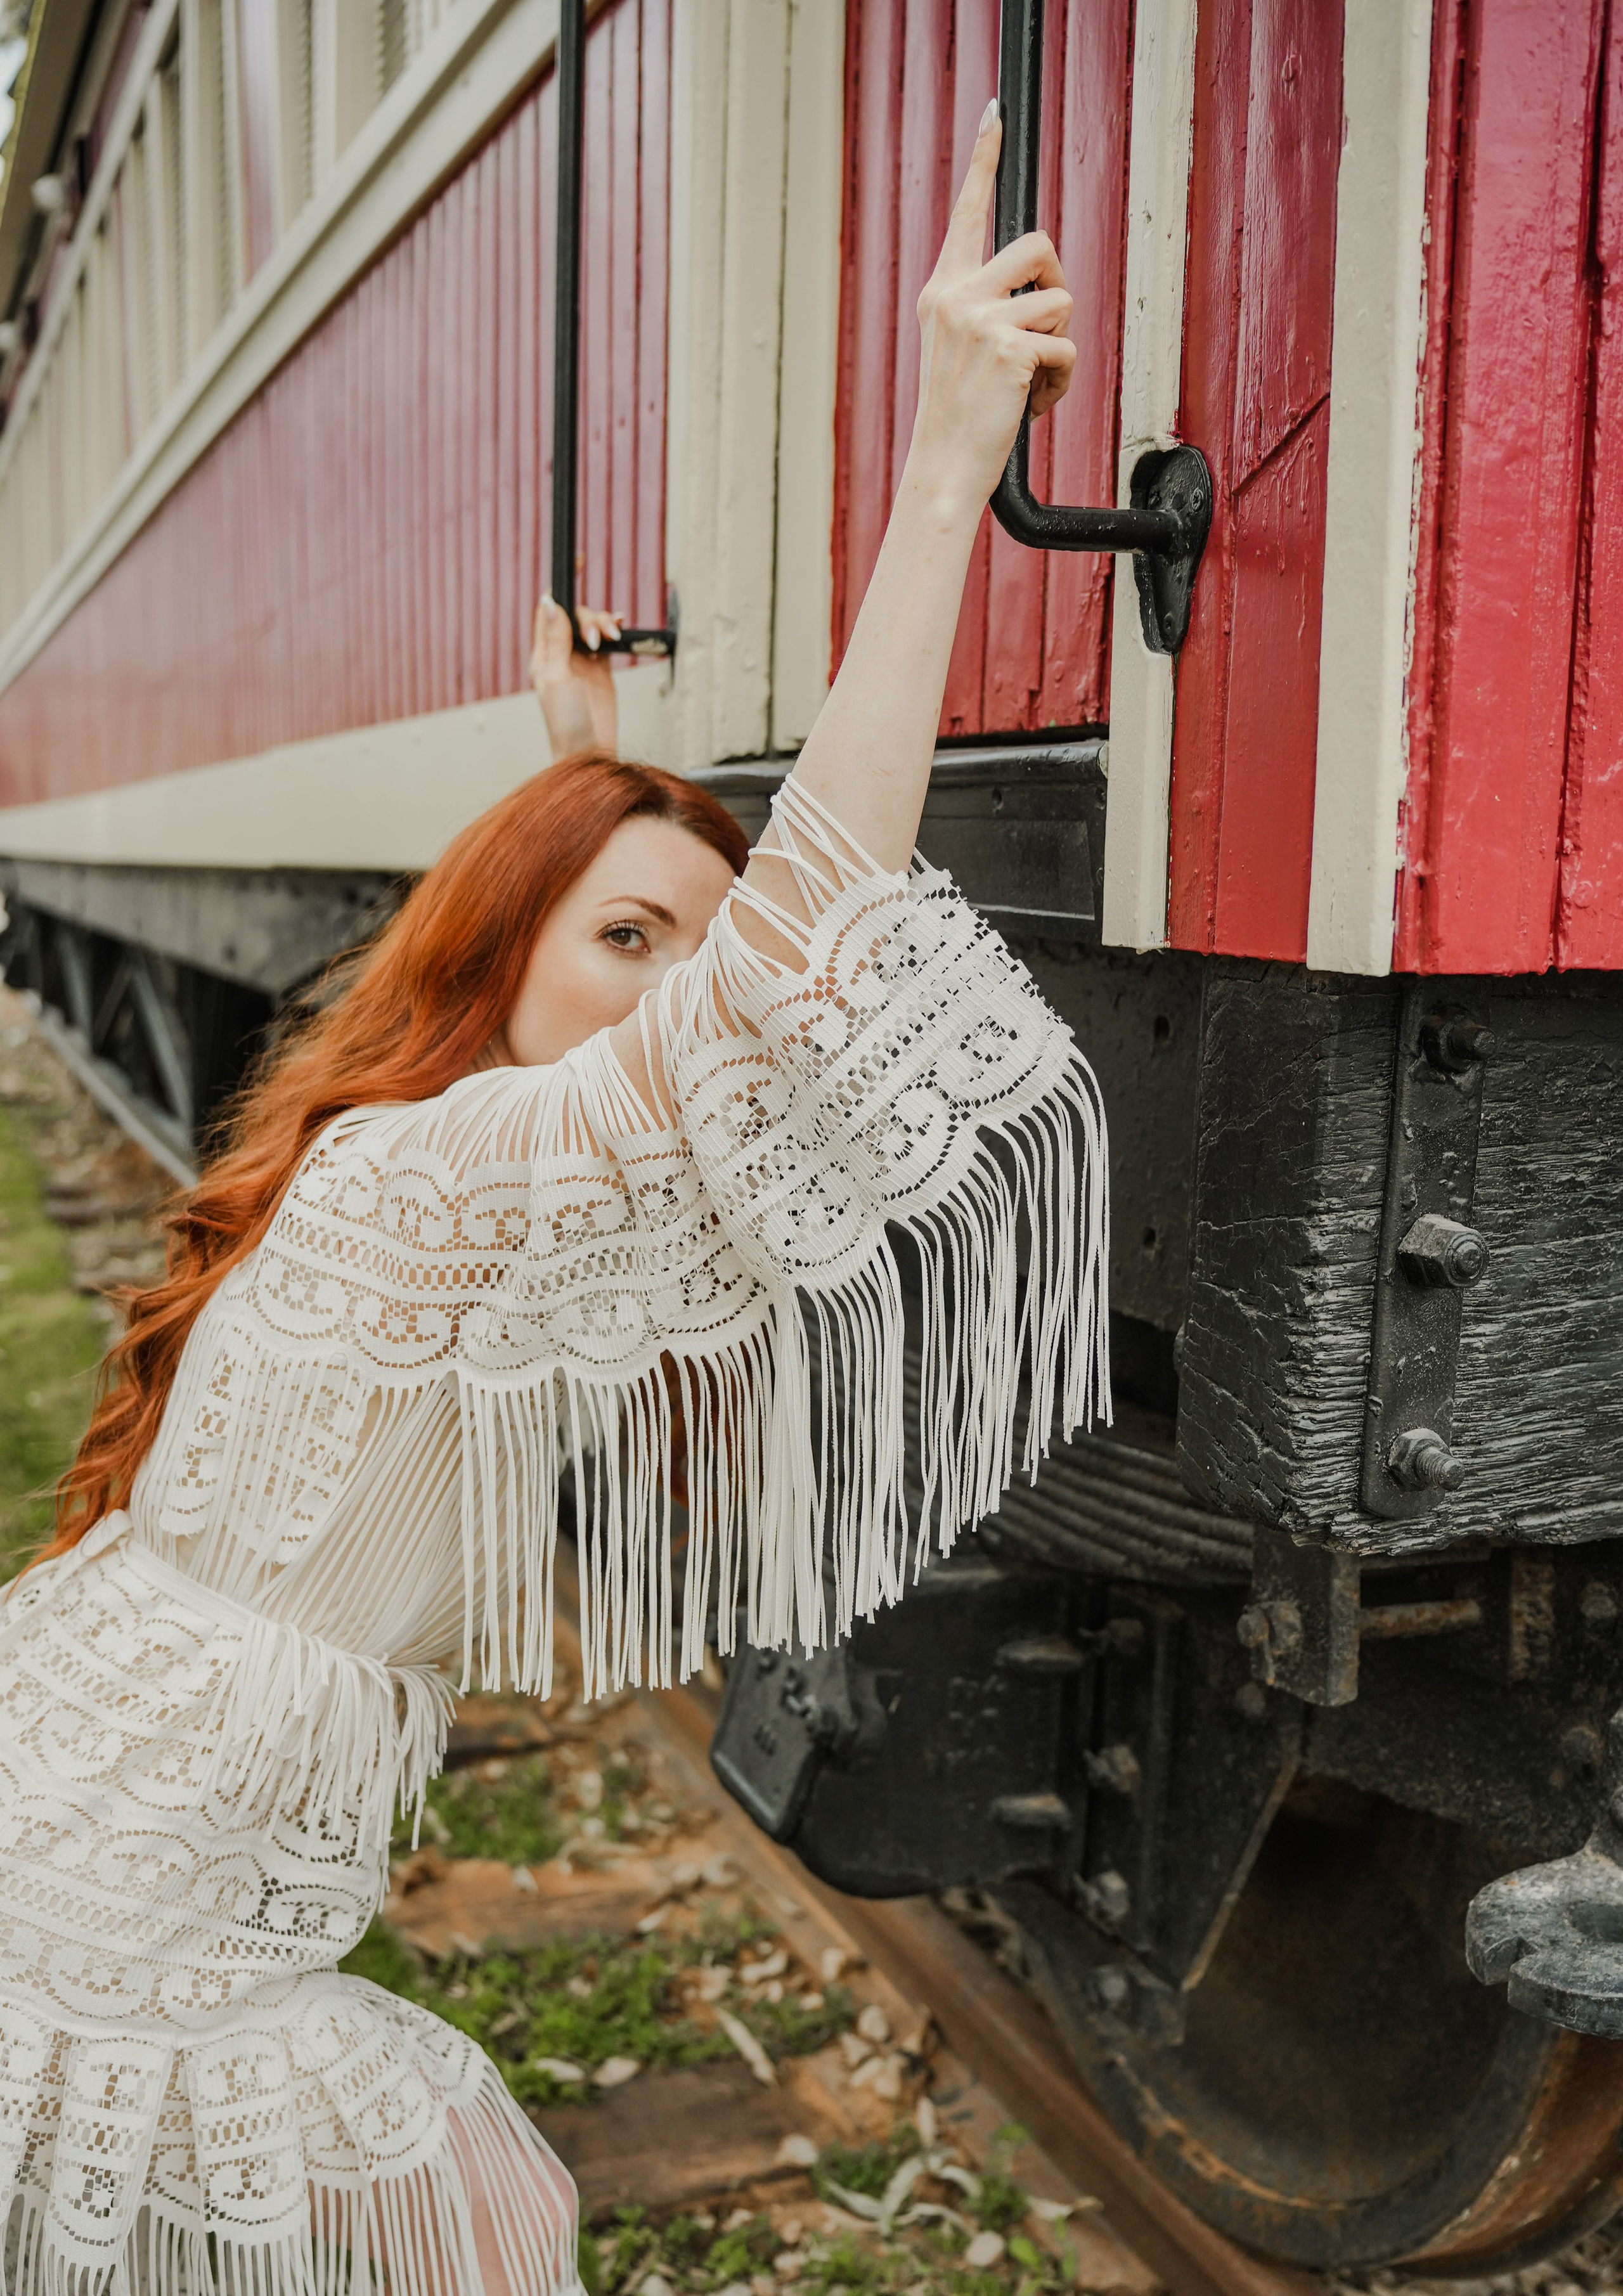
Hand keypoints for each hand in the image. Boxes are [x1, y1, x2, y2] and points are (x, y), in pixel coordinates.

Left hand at [530, 594, 621, 756]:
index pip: (548, 611)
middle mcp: (561, 655)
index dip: (559, 588)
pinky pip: (605, 642)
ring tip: (612, 636)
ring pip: (591, 628)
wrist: (589, 752)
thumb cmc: (567, 720)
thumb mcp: (559, 675)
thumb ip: (557, 638)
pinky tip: (619, 629)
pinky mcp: (600, 671)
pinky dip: (613, 632)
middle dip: (589, 618)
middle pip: (574, 617)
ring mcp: (581, 663)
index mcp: (543, 655)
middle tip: (597, 637)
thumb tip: (549, 601)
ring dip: (602, 625)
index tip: (575, 562)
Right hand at [908, 105, 1076, 522]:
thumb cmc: (959, 420)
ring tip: (1032, 384)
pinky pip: (1067, 347)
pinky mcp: (1008, 347)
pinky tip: (1033, 406)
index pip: (967, 212)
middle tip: (1043, 333)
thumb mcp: (961, 352)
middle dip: (1056, 288)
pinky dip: (1062, 383)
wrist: (941, 471)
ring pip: (1059, 301)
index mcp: (942, 291)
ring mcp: (979, 319)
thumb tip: (1038, 291)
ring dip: (1060, 346)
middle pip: (1039, 246)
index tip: (995, 114)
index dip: (984, 158)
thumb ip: (987, 309)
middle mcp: (955, 295)